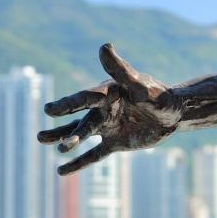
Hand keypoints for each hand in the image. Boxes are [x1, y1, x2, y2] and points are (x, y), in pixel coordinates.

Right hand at [37, 43, 181, 174]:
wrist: (176, 114)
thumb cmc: (160, 96)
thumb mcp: (141, 85)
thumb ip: (121, 69)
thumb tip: (103, 46)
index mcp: (109, 93)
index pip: (85, 98)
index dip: (68, 104)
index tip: (50, 109)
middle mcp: (105, 109)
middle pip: (79, 121)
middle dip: (61, 129)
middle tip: (40, 137)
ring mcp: (109, 126)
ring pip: (82, 135)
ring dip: (66, 141)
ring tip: (46, 143)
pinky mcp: (115, 142)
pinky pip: (94, 155)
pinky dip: (79, 163)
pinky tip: (61, 171)